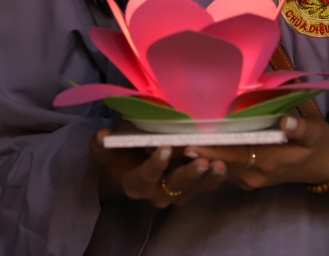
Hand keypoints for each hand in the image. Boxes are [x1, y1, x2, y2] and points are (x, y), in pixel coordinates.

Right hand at [89, 128, 229, 206]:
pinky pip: (207, 184)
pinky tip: (226, 163)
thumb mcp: (109, 149)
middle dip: (188, 174)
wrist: (135, 165)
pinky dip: (217, 175)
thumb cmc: (123, 153)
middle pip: (174, 186)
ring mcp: (178, 192)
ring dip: (208, 177)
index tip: (166, 148)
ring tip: (218, 164)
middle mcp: (158, 193)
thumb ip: (103, 145)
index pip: (145, 176)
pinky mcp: (194, 187)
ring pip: (195, 187)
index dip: (155, 164)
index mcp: (136, 184)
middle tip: (201, 162)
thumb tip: (103, 135)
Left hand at [184, 114, 328, 190]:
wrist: (323, 166)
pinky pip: (223, 167)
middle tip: (168, 137)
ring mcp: (247, 178)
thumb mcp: (316, 133)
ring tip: (173, 139)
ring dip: (199, 154)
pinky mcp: (246, 176)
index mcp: (267, 162)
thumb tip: (285, 122)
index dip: (210, 149)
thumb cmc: (318, 145)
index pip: (232, 155)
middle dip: (195, 150)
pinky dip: (208, 157)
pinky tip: (192, 145)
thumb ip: (301, 127)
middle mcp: (252, 174)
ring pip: (218, 166)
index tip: (187, 141)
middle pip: (218, 161)